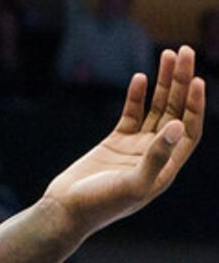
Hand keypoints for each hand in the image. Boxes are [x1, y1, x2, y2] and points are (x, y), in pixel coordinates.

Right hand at [43, 46, 204, 236]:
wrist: (66, 211)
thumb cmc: (100, 205)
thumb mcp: (133, 184)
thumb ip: (157, 156)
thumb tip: (178, 126)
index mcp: (167, 168)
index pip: (189, 130)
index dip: (195, 105)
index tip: (197, 80)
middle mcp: (156, 155)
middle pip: (176, 112)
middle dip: (181, 83)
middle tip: (185, 52)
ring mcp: (136, 147)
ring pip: (156, 108)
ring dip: (164, 83)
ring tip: (170, 55)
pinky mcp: (115, 142)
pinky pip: (131, 114)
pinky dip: (136, 96)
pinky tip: (140, 78)